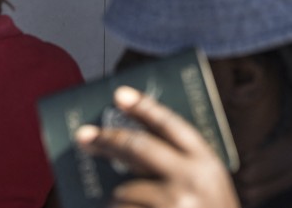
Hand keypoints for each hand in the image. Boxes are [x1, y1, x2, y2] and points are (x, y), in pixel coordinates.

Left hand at [75, 86, 239, 207]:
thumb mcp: (207, 186)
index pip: (171, 125)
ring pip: (124, 191)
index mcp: (207, 164)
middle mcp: (192, 179)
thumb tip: (129, 146)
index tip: (120, 94)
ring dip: (119, 200)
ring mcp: (174, 202)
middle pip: (138, 147)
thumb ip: (180, 165)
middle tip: (84, 135)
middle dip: (107, 139)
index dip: (144, 107)